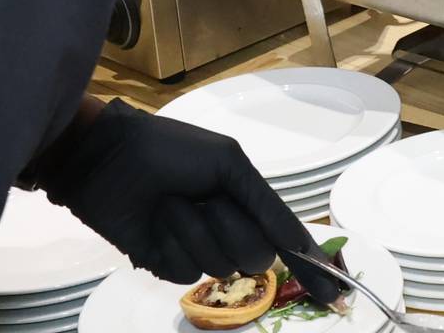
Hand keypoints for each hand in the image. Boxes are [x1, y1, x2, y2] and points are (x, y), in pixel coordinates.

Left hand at [25, 100, 338, 302]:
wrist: (107, 158)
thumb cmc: (169, 149)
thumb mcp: (228, 163)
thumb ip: (266, 205)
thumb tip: (298, 243)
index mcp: (245, 201)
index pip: (287, 239)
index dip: (312, 267)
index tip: (336, 293)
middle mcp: (226, 228)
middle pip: (256, 256)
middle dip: (233, 228)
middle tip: (207, 200)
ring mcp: (196, 248)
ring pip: (220, 265)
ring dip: (196, 229)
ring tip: (170, 202)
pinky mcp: (166, 263)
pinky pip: (187, 270)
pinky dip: (173, 241)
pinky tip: (154, 221)